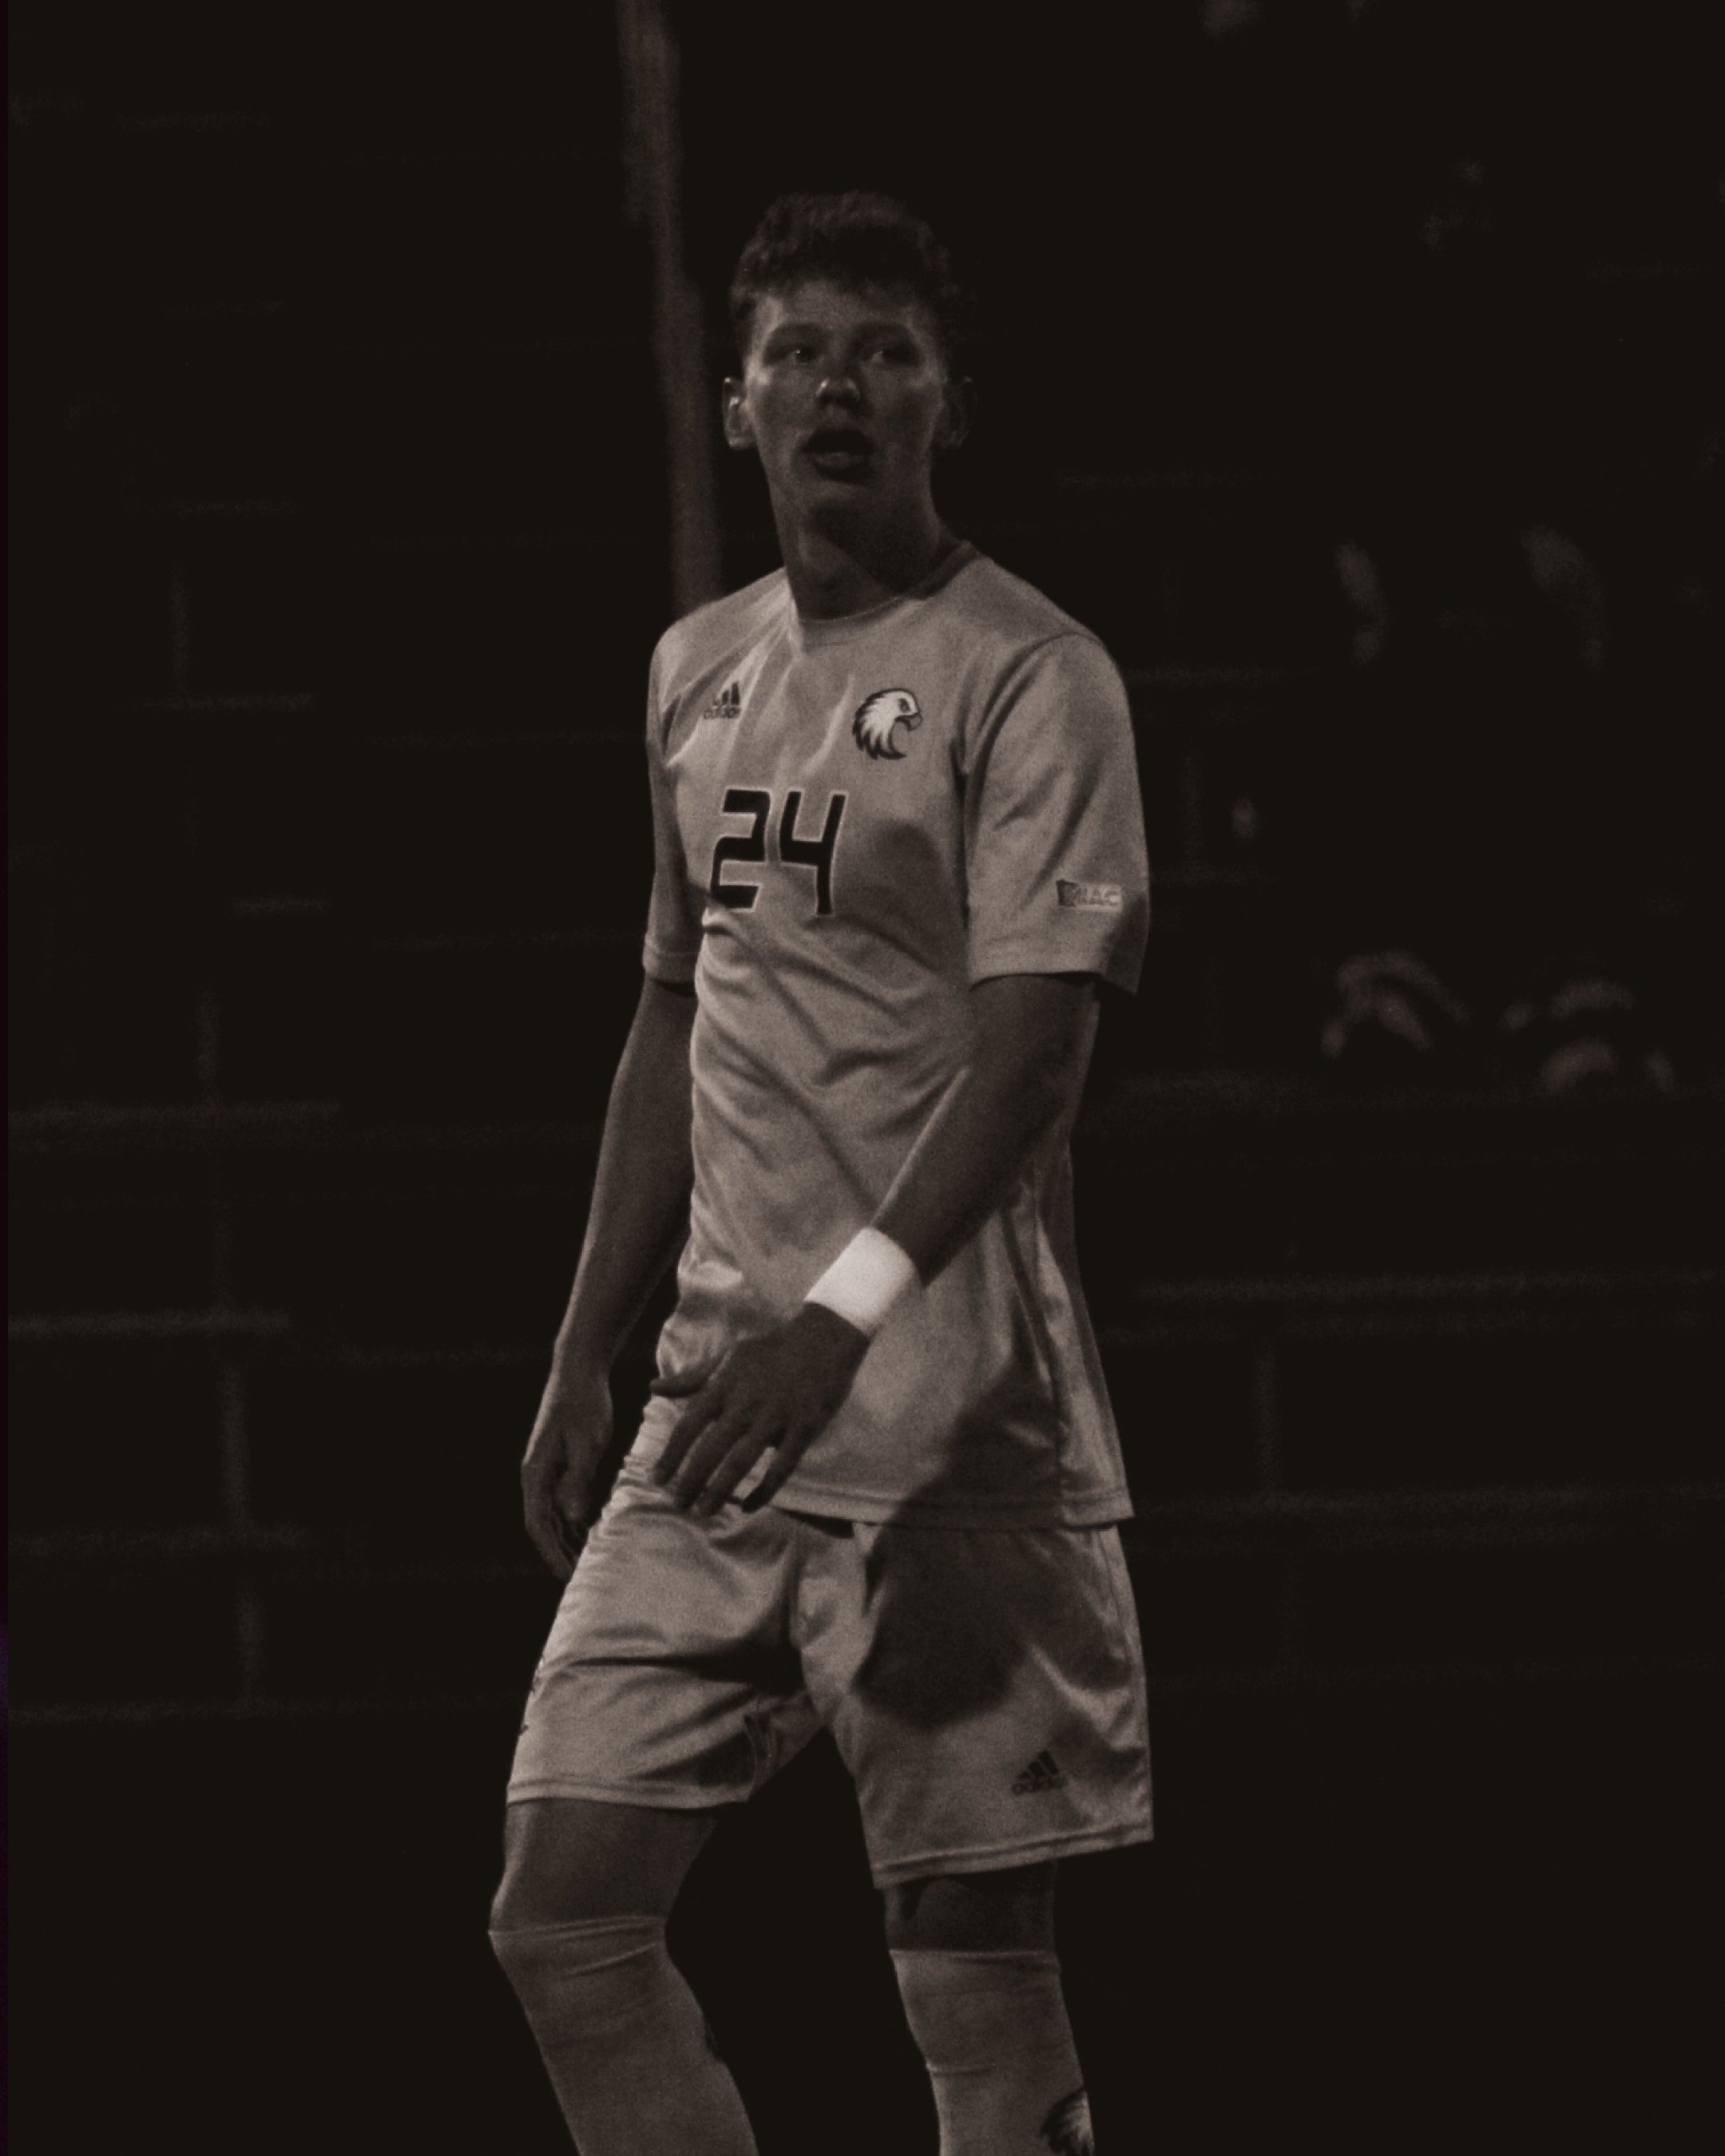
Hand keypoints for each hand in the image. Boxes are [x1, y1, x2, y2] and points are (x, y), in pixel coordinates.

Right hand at [521, 1352, 612, 1578]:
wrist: (579, 1368)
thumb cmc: (585, 1402)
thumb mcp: (588, 1441)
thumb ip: (580, 1479)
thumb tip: (573, 1518)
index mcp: (536, 1472)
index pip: (539, 1524)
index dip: (552, 1552)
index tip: (568, 1576)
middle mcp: (536, 1473)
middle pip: (543, 1524)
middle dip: (559, 1552)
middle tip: (581, 1578)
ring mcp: (546, 1467)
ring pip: (553, 1513)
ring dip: (567, 1537)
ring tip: (586, 1561)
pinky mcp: (559, 1461)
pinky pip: (562, 1498)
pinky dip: (573, 1517)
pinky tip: (590, 1529)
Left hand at [653, 1303, 868, 1516]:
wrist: (824, 1337)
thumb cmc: (770, 1349)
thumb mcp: (728, 1358)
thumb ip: (691, 1378)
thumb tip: (653, 1389)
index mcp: (724, 1385)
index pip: (688, 1426)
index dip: (671, 1456)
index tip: (656, 1480)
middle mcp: (745, 1403)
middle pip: (710, 1450)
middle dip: (690, 1481)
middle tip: (678, 1505)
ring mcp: (776, 1417)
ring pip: (740, 1463)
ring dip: (719, 1491)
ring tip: (703, 1512)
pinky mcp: (804, 1429)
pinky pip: (781, 1469)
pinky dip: (763, 1491)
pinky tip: (747, 1506)